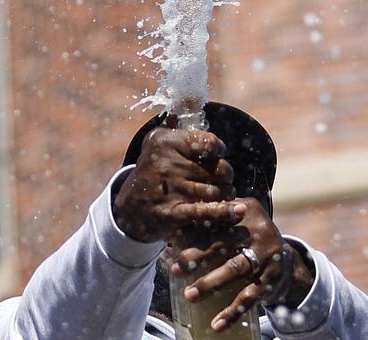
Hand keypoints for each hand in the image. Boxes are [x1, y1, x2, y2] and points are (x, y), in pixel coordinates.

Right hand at [113, 116, 246, 243]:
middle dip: (226, 175)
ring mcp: (168, 190)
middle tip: (224, 179)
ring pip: (216, 190)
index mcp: (164, 142)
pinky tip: (238, 210)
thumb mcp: (158, 142)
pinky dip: (225, 211)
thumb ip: (176, 123)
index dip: (219, 150)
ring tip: (222, 193)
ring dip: (225, 194)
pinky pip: (206, 211)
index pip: (209, 143)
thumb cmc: (152, 170)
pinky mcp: (170, 214)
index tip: (218, 154)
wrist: (129, 208)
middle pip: (218, 169)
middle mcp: (165, 164)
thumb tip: (188, 96)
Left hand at [167, 196, 299, 330]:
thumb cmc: (244, 241)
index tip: (171, 240)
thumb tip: (167, 240)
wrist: (285, 260)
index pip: (216, 219)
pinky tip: (217, 326)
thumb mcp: (232, 225)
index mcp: (243, 211)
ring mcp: (267, 255)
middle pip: (223, 244)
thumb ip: (206, 225)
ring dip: (210, 284)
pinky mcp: (272, 278)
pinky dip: (232, 313)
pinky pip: (250, 297)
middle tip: (175, 270)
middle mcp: (258, 230)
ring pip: (234, 269)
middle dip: (197, 257)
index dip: (192, 230)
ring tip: (189, 296)